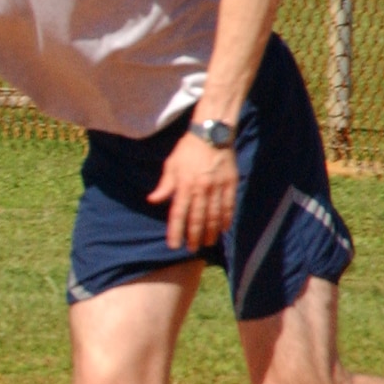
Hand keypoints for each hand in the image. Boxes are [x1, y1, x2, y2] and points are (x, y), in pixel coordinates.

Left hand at [148, 132, 237, 250]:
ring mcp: (218, 187)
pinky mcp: (231, 184)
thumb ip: (164, 185)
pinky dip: (226, 218)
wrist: (212, 134)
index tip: (174, 245)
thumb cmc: (187, 150)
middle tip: (192, 250)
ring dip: (210, 232)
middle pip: (198, 218)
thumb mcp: (171, 165)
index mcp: (184, 185)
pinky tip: (223, 229)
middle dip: (194, 236)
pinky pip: (229, 205)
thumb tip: (152, 200)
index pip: (178, 214)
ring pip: (214, 215)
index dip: (176, 231)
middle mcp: (201, 189)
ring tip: (207, 243)